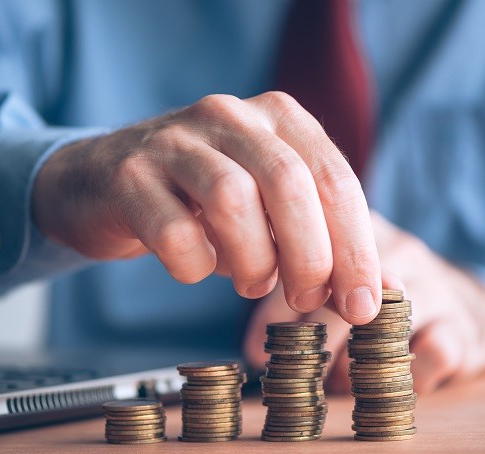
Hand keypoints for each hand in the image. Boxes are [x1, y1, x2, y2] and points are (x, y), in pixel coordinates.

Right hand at [32, 92, 381, 322]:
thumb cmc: (198, 201)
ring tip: (253, 283)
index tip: (363, 306)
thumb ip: (324, 244)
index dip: (355, 249)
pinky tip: (197, 267)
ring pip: (231, 198)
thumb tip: (382, 296)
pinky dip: (194, 265)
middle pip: (288, 183)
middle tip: (307, 299)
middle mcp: (228, 116)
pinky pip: (172, 229)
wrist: (103, 183)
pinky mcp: (129, 174)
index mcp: (277, 118)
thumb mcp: (269, 212)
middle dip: (310, 256)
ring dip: (253, 260)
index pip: (334, 178)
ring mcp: (173, 140)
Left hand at [243, 213, 484, 393]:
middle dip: (312, 336)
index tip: (258, 350)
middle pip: (346, 287)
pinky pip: (434, 353)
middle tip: (290, 374)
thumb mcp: (340, 281)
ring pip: (388, 320)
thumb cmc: (380, 299)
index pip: (310, 256)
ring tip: (334, 386)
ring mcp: (435, 285)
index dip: (277, 304)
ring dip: (355, 360)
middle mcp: (397, 250)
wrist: (469, 306)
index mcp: (356, 230)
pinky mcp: (464, 326)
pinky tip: (382, 390)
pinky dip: (403, 378)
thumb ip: (295, 301)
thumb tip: (254, 354)